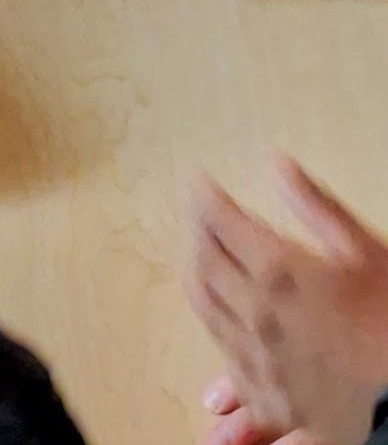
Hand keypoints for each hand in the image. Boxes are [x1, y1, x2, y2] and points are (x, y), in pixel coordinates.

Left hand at [184, 157, 387, 444]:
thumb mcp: (364, 248)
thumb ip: (315, 204)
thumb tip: (276, 163)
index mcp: (279, 274)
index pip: (219, 222)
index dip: (203, 197)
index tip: (199, 181)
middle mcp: (258, 315)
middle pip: (202, 262)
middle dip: (194, 229)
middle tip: (199, 212)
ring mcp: (259, 359)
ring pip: (205, 308)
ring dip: (197, 273)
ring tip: (203, 252)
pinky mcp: (268, 396)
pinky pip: (224, 353)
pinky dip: (216, 322)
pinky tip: (225, 310)